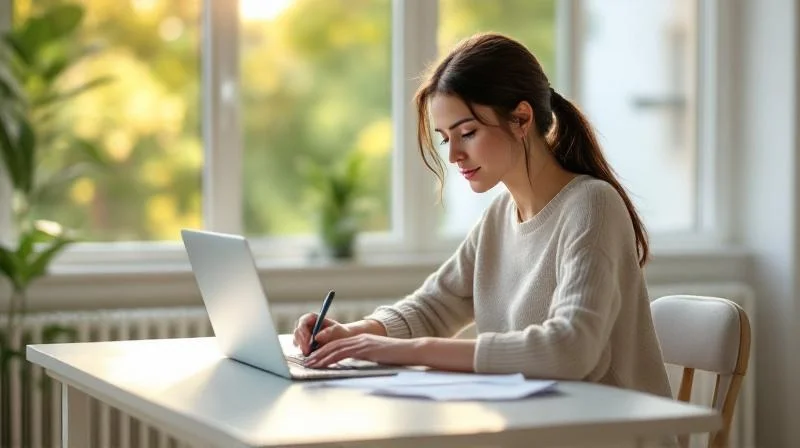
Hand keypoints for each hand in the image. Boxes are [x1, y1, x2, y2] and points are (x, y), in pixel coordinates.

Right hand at [292, 313, 354, 355]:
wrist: (342, 339)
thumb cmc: (340, 332)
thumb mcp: (337, 330)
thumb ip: (328, 332)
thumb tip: (316, 337)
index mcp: (312, 317)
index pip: (302, 322)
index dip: (303, 331)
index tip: (308, 341)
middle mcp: (305, 325)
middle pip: (297, 332)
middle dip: (301, 342)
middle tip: (307, 351)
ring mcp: (303, 334)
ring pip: (296, 340)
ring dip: (302, 347)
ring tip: (310, 354)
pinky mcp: (303, 343)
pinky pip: (299, 347)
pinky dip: (303, 351)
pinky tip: (310, 355)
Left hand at [303, 334, 423, 367]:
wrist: (410, 351)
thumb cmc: (397, 356)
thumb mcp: (378, 355)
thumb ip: (366, 356)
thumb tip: (357, 362)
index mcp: (362, 340)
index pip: (339, 344)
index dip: (325, 351)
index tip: (315, 358)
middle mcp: (360, 339)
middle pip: (334, 345)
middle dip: (318, 353)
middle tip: (307, 361)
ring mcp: (362, 343)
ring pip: (335, 349)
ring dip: (321, 357)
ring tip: (310, 364)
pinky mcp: (365, 349)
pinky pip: (343, 353)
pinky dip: (331, 359)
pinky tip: (323, 364)